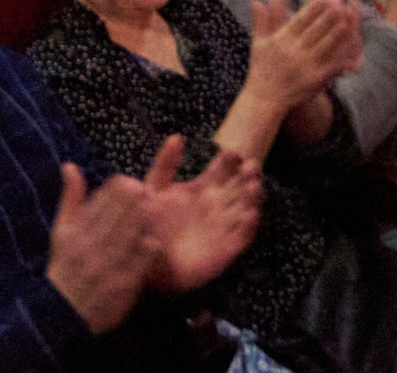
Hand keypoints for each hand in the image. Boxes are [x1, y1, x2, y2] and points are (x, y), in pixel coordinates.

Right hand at [43, 164, 152, 333]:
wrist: (64, 312)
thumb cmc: (64, 266)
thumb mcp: (60, 231)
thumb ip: (70, 198)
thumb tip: (70, 165)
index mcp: (76, 231)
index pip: (101, 201)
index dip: (119, 188)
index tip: (128, 182)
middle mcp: (91, 246)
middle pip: (120, 214)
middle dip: (135, 200)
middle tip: (147, 190)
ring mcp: (109, 266)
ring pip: (133, 233)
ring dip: (145, 219)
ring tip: (154, 207)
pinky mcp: (124, 284)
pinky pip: (141, 259)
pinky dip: (149, 246)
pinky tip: (154, 236)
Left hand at [137, 138, 261, 291]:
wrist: (144, 260)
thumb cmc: (147, 222)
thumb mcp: (153, 188)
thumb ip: (165, 164)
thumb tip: (177, 136)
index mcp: (201, 188)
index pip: (222, 169)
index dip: (229, 160)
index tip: (230, 152)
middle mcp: (217, 205)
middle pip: (239, 186)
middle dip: (247, 175)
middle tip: (251, 165)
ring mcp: (223, 227)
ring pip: (245, 209)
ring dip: (253, 197)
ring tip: (253, 185)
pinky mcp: (225, 250)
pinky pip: (242, 237)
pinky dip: (249, 226)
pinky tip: (251, 214)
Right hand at [244, 0, 364, 107]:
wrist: (265, 98)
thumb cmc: (261, 69)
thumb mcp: (258, 43)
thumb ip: (262, 20)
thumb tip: (258, 0)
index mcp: (281, 40)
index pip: (300, 20)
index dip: (313, 8)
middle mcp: (294, 51)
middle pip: (315, 29)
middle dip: (328, 14)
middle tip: (340, 2)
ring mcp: (306, 65)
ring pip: (326, 44)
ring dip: (337, 30)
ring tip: (348, 18)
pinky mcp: (316, 79)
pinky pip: (331, 62)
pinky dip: (341, 52)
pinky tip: (349, 44)